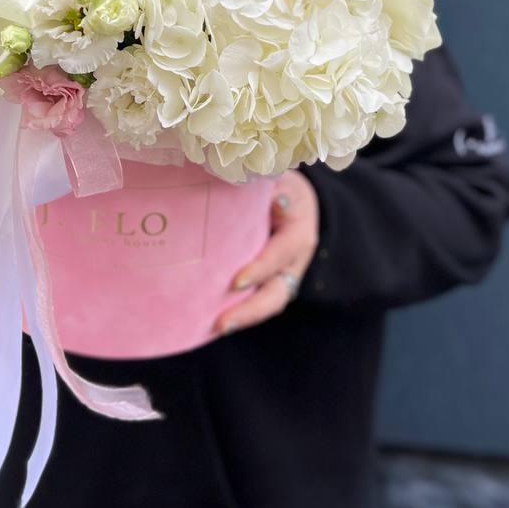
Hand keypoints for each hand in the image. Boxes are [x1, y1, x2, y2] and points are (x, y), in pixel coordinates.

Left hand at [216, 170, 318, 335]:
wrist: (293, 199)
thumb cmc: (280, 185)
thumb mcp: (281, 179)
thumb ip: (273, 186)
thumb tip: (268, 195)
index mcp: (298, 233)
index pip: (281, 254)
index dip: (261, 269)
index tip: (236, 282)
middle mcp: (294, 261)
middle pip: (277, 293)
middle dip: (251, 311)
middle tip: (222, 323)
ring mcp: (282, 276)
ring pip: (268, 303)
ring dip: (243, 318)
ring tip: (216, 328)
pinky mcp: (267, 283)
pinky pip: (256, 301)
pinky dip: (238, 312)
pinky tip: (210, 321)